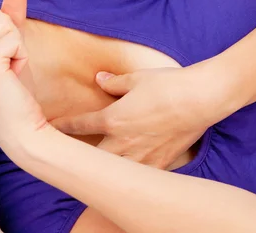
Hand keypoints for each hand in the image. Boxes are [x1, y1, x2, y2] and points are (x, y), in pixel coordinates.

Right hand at [0, 0, 49, 155]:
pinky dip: (21, 52)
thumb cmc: (13, 89)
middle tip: (7, 60)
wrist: (20, 128)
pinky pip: (13, 36)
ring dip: (16, 42)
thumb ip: (10, 16)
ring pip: (2, 21)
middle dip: (7, 29)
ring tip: (10, 68)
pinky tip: (14, 73)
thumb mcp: (9, 46)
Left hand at [51, 67, 217, 168]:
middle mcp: (123, 142)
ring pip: (113, 172)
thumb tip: (100, 79)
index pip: (80, 125)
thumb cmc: (168, 85)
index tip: (52, 128)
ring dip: (103, 170)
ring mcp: (142, 156)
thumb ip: (114, 82)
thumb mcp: (136, 79)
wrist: (202, 98)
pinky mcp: (161, 163)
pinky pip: (139, 176)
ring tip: (94, 171)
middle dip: (78, 156)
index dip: (63, 126)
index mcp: (113, 119)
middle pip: (91, 157)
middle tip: (67, 157)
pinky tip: (128, 177)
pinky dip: (131, 176)